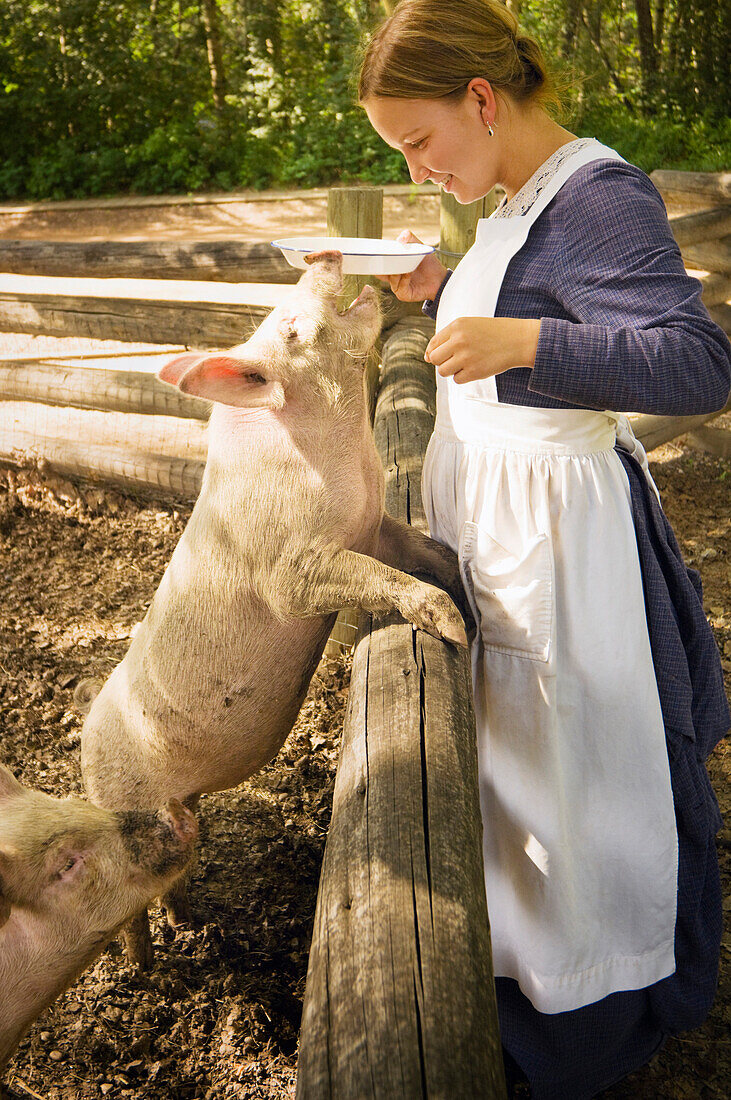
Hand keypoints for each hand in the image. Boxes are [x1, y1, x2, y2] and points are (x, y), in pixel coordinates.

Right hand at [381, 230, 447, 301]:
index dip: (376, 257)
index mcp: (393, 265)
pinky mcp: (404, 294)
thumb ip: (409, 237)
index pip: (379, 262)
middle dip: (380, 265)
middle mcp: (392, 277)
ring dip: (395, 270)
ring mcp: (397, 286)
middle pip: (379, 272)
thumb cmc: (427, 264)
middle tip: (383, 256)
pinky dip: (403, 279)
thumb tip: (399, 239)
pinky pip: (399, 287)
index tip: (375, 250)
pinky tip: (409, 273)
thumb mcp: (418, 246)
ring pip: (389, 279)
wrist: (440, 278)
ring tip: (403, 263)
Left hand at [424, 316, 540, 382]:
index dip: (436, 351)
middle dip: (442, 361)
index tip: (448, 353)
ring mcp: (466, 357)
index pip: (433, 343)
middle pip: (434, 359)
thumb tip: (426, 357)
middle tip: (457, 359)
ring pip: (443, 371)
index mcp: (457, 326)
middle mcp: (459, 340)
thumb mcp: (470, 326)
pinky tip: (475, 368)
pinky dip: (464, 377)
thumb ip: (448, 338)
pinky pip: (457, 380)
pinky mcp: (474, 371)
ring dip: (452, 370)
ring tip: (466, 363)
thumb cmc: (493, 333)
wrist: (518, 340)